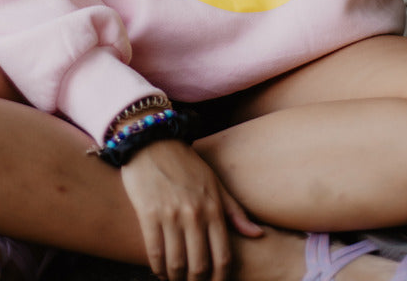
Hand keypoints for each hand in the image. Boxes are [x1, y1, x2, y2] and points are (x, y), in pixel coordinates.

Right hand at [120, 139, 262, 280]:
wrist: (152, 140)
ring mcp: (170, 214)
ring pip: (176, 263)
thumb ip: (234, 211)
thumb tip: (257, 234)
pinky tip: (160, 270)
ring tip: (176, 279)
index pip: (223, 257)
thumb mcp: (214, 183)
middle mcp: (194, 213)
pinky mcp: (148, 212)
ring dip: (176, 278)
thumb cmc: (185, 163)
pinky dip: (158, 267)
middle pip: (199, 266)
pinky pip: (155, 251)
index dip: (220, 279)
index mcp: (213, 207)